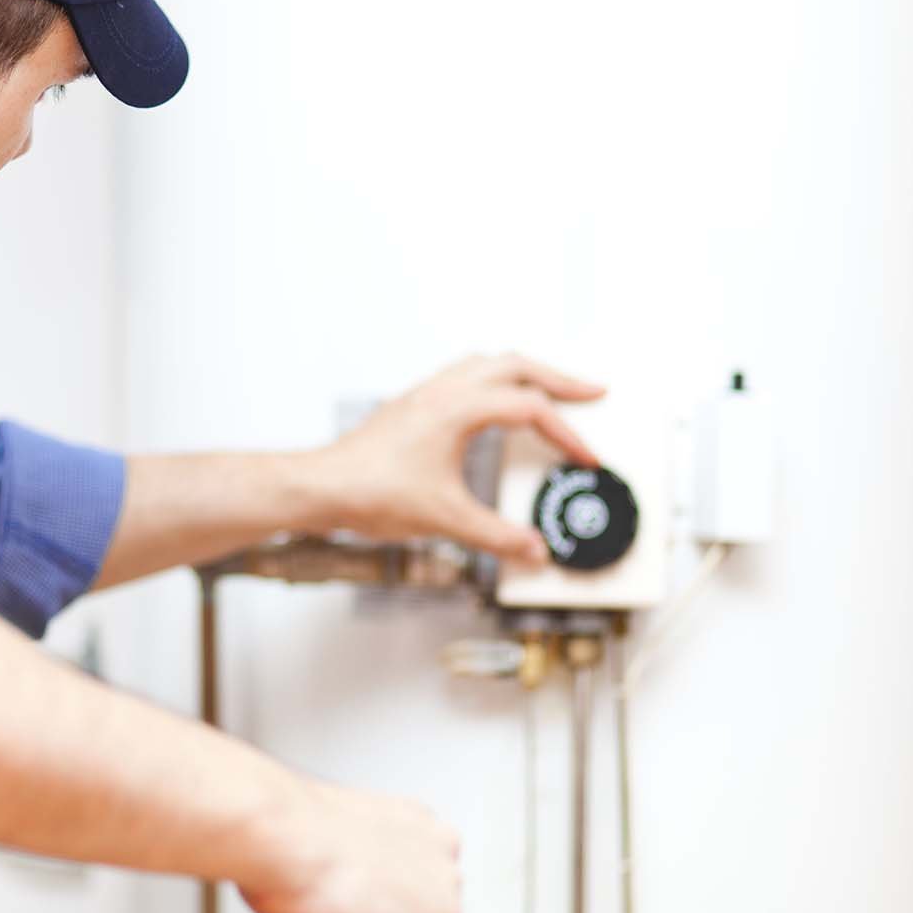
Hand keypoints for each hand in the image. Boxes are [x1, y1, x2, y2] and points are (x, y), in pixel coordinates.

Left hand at [309, 354, 603, 563]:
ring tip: (549, 390)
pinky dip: (492, 381)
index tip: (586, 458)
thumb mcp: (445, 520)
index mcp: (457, 408)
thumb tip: (533, 549)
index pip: (529, 409)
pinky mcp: (412, 406)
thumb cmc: (370, 492)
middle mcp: (442, 390)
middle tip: (592, 392)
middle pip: (515, 365)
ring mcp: (424, 393)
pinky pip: (463, 376)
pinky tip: (494, 406)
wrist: (320, 487)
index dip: (566, 435)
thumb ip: (496, 536)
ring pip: (486, 363)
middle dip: (559, 378)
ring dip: (523, 373)